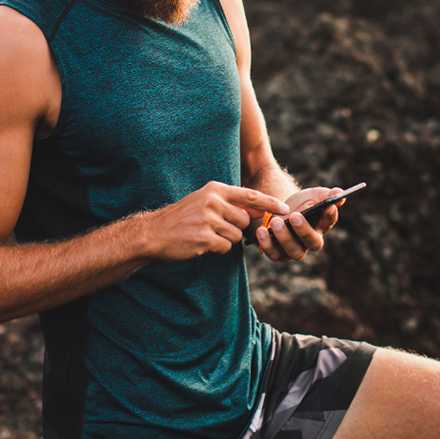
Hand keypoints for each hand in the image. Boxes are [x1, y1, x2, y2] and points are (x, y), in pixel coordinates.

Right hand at [143, 181, 289, 261]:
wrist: (154, 232)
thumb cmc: (182, 218)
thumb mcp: (205, 202)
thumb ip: (231, 204)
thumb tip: (259, 210)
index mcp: (215, 190)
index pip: (250, 196)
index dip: (269, 203)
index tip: (285, 209)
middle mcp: (213, 202)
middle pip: (244, 220)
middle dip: (234, 228)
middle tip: (214, 228)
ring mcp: (209, 220)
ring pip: (236, 235)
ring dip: (224, 240)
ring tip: (205, 235)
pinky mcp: (205, 238)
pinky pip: (225, 247)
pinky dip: (216, 249)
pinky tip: (201, 243)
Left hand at [256, 187, 342, 261]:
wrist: (281, 210)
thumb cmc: (301, 203)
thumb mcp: (313, 195)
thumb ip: (327, 195)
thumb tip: (339, 193)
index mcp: (322, 225)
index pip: (329, 221)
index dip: (329, 215)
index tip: (327, 207)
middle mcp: (311, 241)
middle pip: (313, 242)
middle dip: (304, 230)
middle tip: (295, 216)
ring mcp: (295, 249)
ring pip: (294, 251)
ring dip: (284, 237)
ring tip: (275, 222)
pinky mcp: (279, 253)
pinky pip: (274, 253)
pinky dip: (267, 244)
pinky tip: (261, 231)